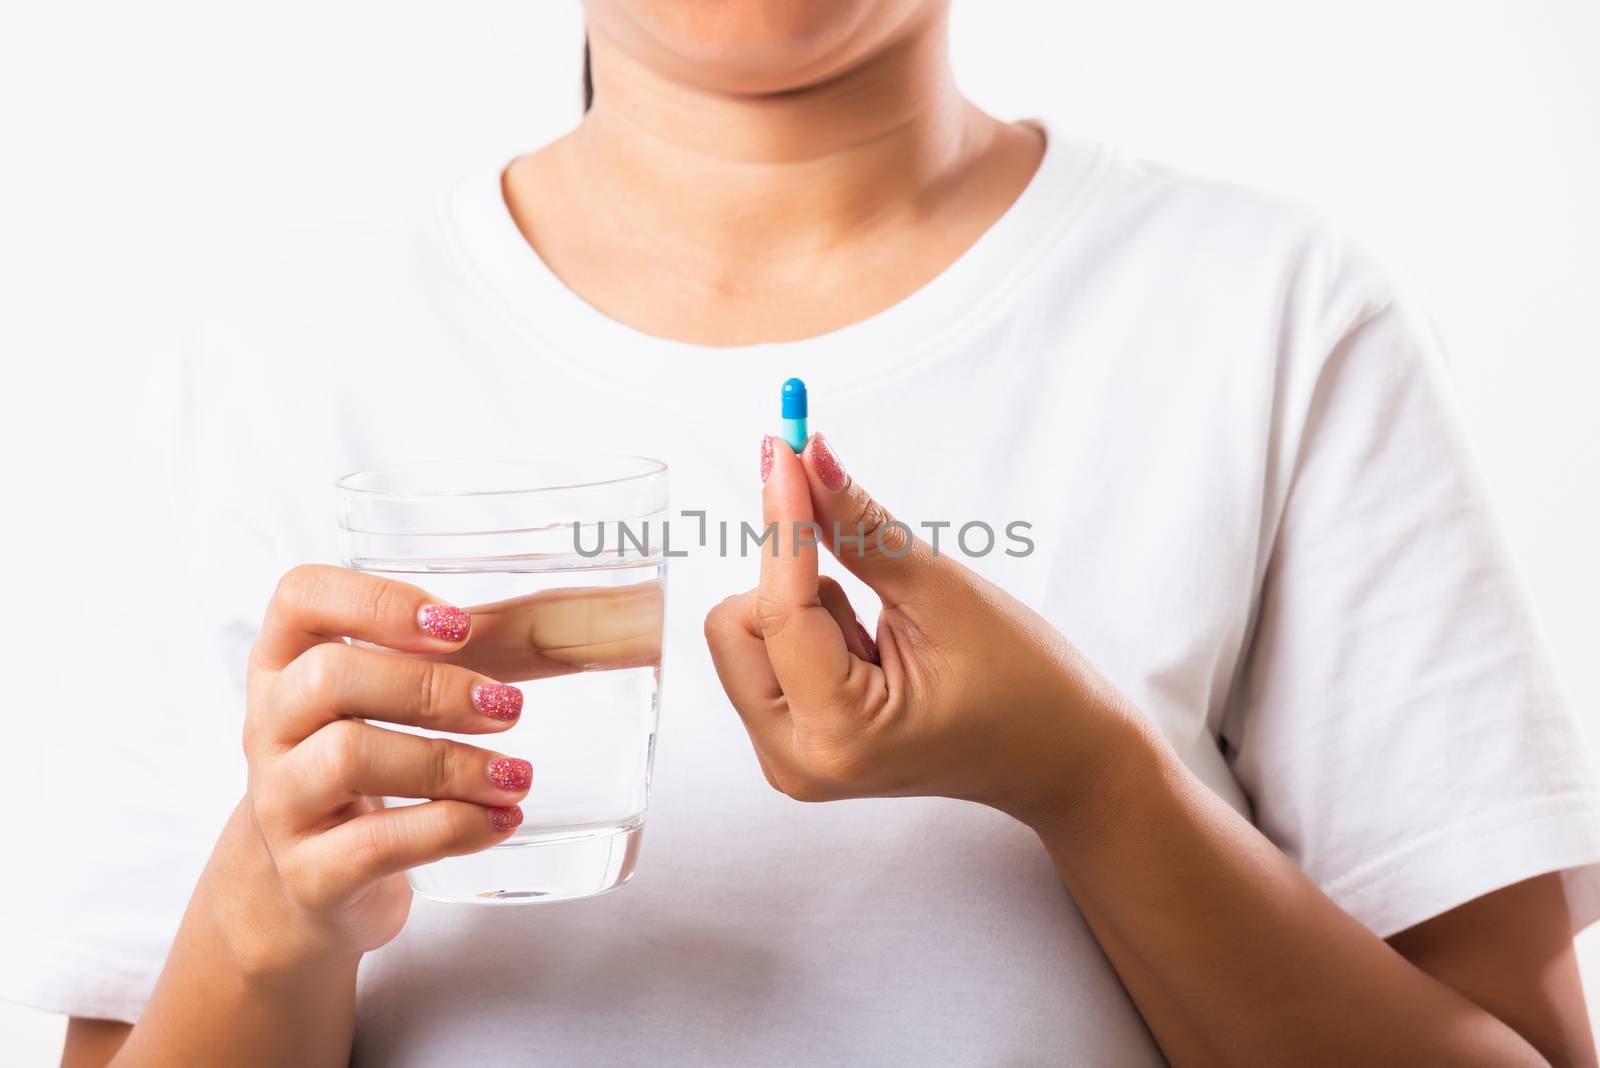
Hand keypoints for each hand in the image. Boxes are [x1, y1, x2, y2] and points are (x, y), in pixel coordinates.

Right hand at [234, 565, 533, 969]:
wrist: (314, 884)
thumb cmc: (369, 767)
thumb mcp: (399, 702)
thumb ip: (471, 657)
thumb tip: (562, 626)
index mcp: (287, 662)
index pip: (302, 597)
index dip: (378, 601)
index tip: (457, 626)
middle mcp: (269, 725)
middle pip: (330, 676)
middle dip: (431, 687)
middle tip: (508, 707)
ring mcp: (279, 802)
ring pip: (348, 758)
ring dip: (451, 763)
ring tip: (516, 775)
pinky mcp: (308, 873)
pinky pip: (374, 844)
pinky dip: (450, 827)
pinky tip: (499, 820)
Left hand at [704, 436, 1146, 826]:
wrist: (1057, 756)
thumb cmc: (1023, 685)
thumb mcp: (942, 593)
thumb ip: (860, 526)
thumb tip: (807, 455)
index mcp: (838, 735)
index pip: (780, 609)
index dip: (784, 519)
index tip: (784, 447)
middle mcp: (795, 761)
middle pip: (738, 625)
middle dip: (792, 581)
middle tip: (863, 568)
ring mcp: (790, 759)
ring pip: (746, 636)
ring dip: (805, 609)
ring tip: (884, 638)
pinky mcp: (792, 743)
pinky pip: (767, 654)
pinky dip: (810, 630)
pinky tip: (871, 653)